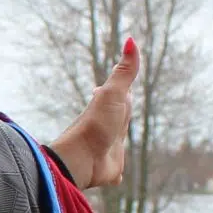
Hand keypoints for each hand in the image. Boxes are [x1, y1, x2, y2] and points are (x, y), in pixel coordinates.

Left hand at [47, 38, 139, 189]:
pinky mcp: (109, 168)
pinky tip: (114, 173)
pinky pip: (115, 168)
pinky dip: (116, 169)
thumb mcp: (113, 94)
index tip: (124, 80)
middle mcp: (108, 127)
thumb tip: (131, 39)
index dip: (123, 87)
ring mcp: (108, 148)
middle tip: (125, 99)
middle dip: (123, 109)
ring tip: (119, 133)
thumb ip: (124, 72)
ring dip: (119, 137)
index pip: (121, 95)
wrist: (81, 160)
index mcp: (109, 108)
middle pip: (119, 116)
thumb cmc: (96, 125)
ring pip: (117, 141)